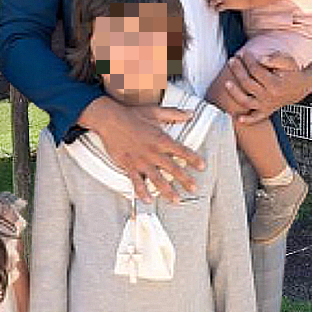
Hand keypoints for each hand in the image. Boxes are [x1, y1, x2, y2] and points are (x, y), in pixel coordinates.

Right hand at [82, 97, 202, 200]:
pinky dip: (142, 192)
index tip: (202, 166)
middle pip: (173, 169)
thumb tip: (191, 113)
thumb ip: (174, 114)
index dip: (193, 159)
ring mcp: (141, 161)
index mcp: (161, 139)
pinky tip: (149, 200)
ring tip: (176, 200)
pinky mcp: (129, 165)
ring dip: (168, 191)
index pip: (182, 151)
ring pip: (157, 179)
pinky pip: (137, 182)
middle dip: (185, 180)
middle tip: (193, 188)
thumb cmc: (132, 115)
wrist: (109, 120)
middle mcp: (153, 152)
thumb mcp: (155, 111)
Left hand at [221, 53, 311, 125]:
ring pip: (246, 101)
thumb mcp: (288, 61)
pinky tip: (238, 118)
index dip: (248, 60)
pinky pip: (255, 118)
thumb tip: (261, 58)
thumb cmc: (293, 73)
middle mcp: (269, 96)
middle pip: (248, 83)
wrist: (301, 87)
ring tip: (226, 83)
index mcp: (275, 84)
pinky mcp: (266, 111)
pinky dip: (247, 119)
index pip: (256, 70)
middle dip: (238, 70)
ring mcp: (266, 105)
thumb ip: (275, 58)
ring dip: (235, 93)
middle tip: (232, 60)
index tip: (244, 53)